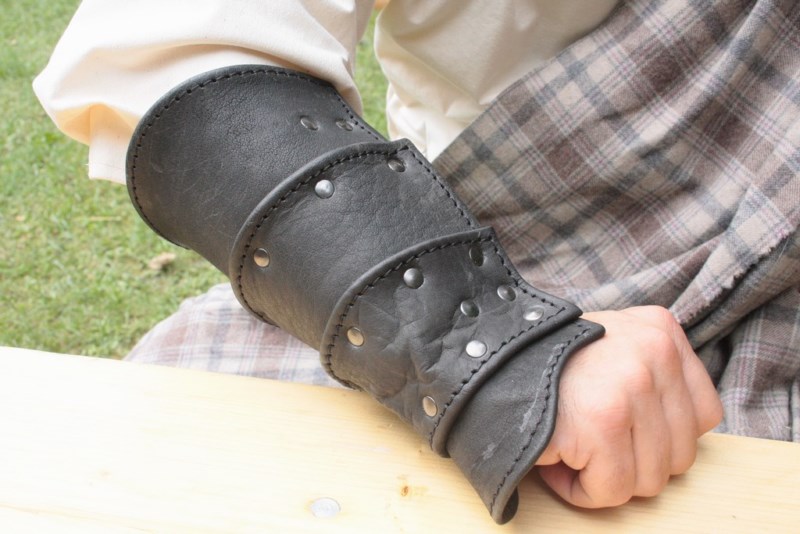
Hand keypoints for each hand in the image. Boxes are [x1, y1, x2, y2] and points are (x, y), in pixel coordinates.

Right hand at [535, 306, 722, 507]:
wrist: (480, 360)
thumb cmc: (541, 365)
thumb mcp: (611, 347)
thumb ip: (651, 377)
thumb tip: (676, 441)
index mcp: (661, 331)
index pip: (704, 415)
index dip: (658, 436)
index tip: (618, 428)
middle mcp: (655, 352)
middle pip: (680, 455)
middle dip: (630, 460)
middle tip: (586, 439)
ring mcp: (632, 386)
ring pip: (648, 480)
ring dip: (603, 476)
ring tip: (569, 444)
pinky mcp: (603, 421)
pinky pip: (611, 490)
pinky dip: (578, 489)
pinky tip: (555, 457)